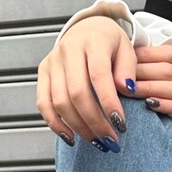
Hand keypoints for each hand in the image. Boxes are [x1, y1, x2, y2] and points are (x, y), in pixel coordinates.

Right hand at [37, 16, 137, 145]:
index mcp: (93, 40)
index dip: (109, 103)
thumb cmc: (109, 44)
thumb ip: (128, 70)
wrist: (87, 30)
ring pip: (60, 102)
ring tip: (96, 141)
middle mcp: (68, 49)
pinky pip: (43, 103)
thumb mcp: (126, 50)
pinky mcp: (43, 73)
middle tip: (110, 140)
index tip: (121, 125)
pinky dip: (56, 124)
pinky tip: (71, 137)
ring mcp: (53, 61)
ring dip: (79, 127)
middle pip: (77, 93)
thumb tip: (126, 90)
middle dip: (95, 122)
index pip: (99, 75)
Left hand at [133, 43, 171, 114]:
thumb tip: (130, 56)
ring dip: (149, 87)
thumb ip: (157, 65)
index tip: (127, 57)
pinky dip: (164, 105)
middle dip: (143, 71)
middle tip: (121, 76)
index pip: (169, 54)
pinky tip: (149, 104)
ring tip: (130, 90)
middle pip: (168, 70)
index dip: (148, 54)